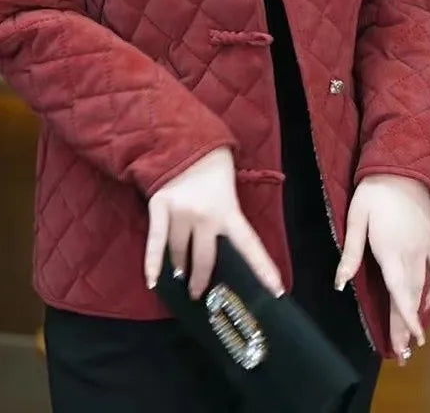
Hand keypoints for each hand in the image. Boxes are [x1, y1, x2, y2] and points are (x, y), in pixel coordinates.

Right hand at [145, 147, 283, 299]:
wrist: (183, 138)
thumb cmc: (212, 164)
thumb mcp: (229, 189)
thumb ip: (227, 216)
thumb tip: (223, 248)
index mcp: (229, 209)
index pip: (249, 244)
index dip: (263, 268)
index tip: (276, 291)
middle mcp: (205, 215)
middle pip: (205, 258)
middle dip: (201, 279)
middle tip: (199, 292)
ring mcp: (180, 211)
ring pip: (179, 252)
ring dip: (179, 268)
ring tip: (179, 277)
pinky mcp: (159, 206)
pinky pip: (156, 241)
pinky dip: (153, 263)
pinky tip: (153, 282)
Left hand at [335, 174, 429, 364]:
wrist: (402, 167)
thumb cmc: (373, 192)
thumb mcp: (355, 218)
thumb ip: (350, 252)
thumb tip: (340, 283)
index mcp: (391, 250)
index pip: (400, 292)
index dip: (405, 319)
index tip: (408, 342)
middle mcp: (412, 253)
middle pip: (411, 296)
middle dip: (407, 325)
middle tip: (403, 353)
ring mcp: (425, 248)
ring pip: (424, 286)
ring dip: (420, 311)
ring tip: (415, 335)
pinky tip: (428, 298)